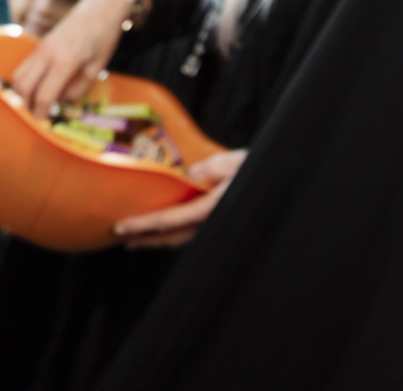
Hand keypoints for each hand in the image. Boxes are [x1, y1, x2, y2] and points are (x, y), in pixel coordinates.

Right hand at [11, 0, 134, 119]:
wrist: (99, 9)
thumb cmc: (103, 38)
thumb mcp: (97, 68)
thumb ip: (78, 89)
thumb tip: (61, 102)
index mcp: (65, 62)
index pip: (44, 95)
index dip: (41, 114)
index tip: (44, 125)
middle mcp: (47, 54)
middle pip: (23, 86)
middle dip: (25, 106)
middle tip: (35, 118)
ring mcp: (39, 48)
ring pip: (18, 76)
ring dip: (21, 94)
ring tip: (32, 106)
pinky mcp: (38, 46)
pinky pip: (23, 67)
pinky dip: (24, 82)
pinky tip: (34, 90)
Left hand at [112, 149, 248, 248]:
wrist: (281, 179)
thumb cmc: (260, 169)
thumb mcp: (234, 161)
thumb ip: (209, 168)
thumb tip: (186, 174)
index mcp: (212, 207)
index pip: (170, 220)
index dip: (143, 225)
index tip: (121, 228)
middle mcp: (213, 222)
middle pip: (171, 237)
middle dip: (146, 240)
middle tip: (122, 239)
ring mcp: (218, 226)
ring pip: (182, 239)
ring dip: (159, 240)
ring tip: (138, 239)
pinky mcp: (222, 223)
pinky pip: (193, 232)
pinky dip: (175, 233)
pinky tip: (166, 229)